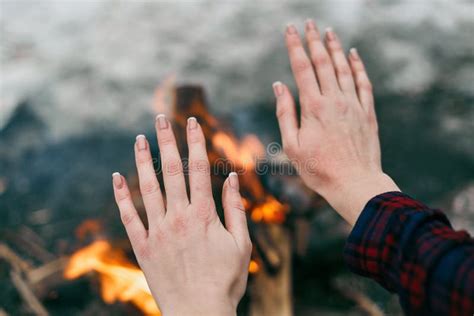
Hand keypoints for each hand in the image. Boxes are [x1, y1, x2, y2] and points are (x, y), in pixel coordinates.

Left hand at [112, 115, 250, 314]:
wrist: (199, 312)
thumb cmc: (225, 280)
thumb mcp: (241, 244)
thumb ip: (234, 209)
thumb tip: (232, 178)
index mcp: (204, 214)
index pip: (199, 169)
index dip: (195, 142)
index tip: (191, 122)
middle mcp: (179, 217)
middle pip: (171, 171)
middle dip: (166, 141)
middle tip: (160, 118)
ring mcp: (158, 231)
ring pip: (148, 188)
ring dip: (143, 161)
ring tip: (139, 139)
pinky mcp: (143, 247)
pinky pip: (129, 218)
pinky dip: (122, 197)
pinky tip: (116, 177)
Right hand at [274, 20, 399, 224]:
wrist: (355, 184)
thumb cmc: (319, 169)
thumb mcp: (292, 145)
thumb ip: (285, 113)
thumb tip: (279, 86)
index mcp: (314, 107)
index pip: (301, 68)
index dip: (294, 46)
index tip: (289, 30)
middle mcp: (335, 100)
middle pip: (323, 62)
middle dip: (314, 40)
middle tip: (308, 23)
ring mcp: (354, 105)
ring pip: (344, 68)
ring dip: (336, 48)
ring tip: (329, 32)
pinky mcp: (367, 113)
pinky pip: (363, 82)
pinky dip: (358, 66)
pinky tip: (354, 55)